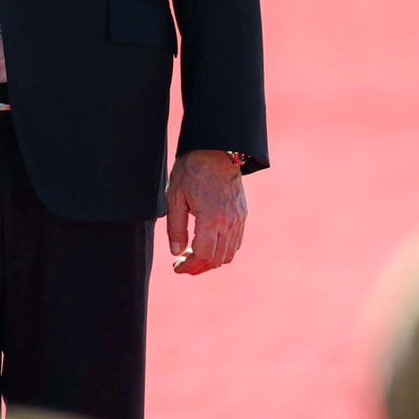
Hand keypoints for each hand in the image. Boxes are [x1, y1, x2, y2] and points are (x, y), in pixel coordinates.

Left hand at [165, 149, 247, 274]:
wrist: (216, 151)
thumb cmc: (191, 171)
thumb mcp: (175, 197)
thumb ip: (175, 227)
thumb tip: (176, 252)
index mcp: (211, 218)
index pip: (202, 255)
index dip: (189, 266)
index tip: (177, 268)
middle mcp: (229, 222)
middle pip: (217, 259)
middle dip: (199, 267)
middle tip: (182, 265)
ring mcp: (239, 220)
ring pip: (229, 254)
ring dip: (211, 261)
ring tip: (193, 257)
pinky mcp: (242, 215)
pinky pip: (236, 242)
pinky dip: (222, 250)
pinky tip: (207, 246)